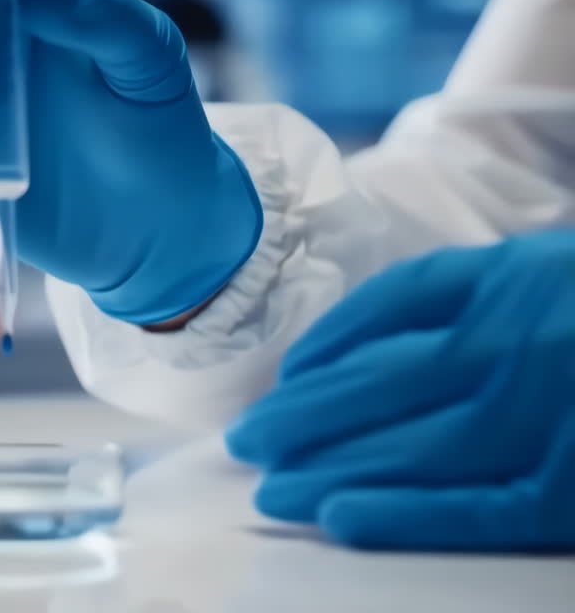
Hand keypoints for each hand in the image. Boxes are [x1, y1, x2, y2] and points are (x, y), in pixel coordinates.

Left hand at [226, 231, 574, 550]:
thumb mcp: (546, 270)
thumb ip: (467, 292)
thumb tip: (355, 348)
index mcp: (511, 277)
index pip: (393, 303)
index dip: (326, 344)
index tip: (281, 378)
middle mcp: (517, 341)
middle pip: (382, 381)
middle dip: (301, 416)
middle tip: (244, 442)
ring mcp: (545, 417)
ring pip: (412, 448)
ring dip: (329, 469)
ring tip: (272, 489)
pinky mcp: (568, 492)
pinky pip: (475, 510)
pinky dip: (402, 515)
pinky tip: (337, 516)